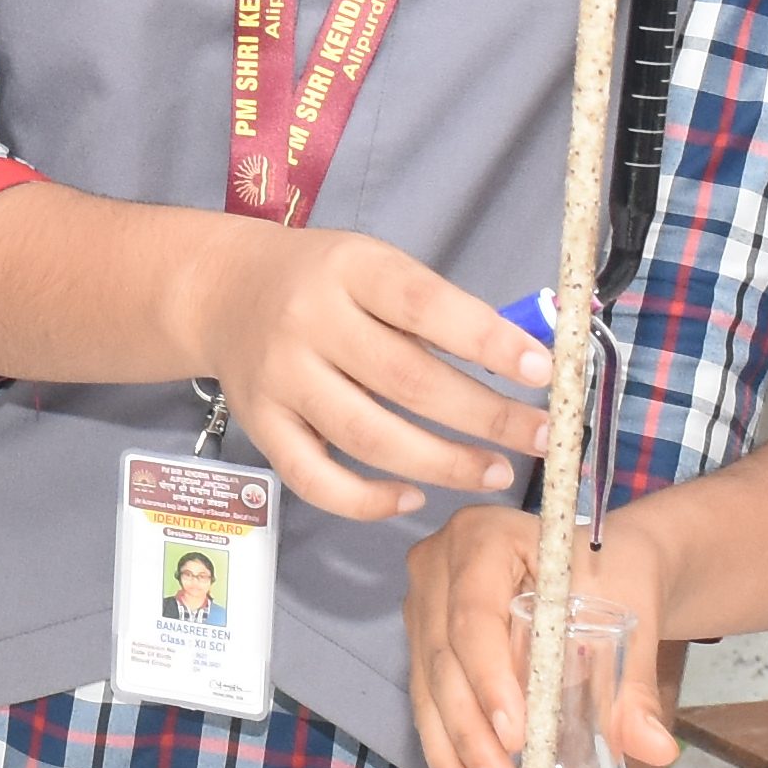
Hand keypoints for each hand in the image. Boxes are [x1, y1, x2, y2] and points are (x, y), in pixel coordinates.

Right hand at [169, 222, 551, 522]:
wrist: (224, 291)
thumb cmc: (324, 281)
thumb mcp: (376, 267)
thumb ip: (437, 310)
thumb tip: (524, 362)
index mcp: (351, 269)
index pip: (425, 305)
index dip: (488, 341)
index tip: (543, 371)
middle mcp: (309, 322)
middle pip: (407, 380)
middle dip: (487, 416)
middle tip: (543, 437)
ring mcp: (282, 380)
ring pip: (369, 436)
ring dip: (444, 463)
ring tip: (498, 472)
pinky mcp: (263, 428)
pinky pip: (317, 480)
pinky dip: (368, 500)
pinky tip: (414, 496)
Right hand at [401, 500, 678, 767]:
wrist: (607, 566)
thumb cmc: (617, 574)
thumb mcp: (632, 614)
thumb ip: (634, 681)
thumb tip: (654, 746)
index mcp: (484, 535)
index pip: (475, 613)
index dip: (489, 676)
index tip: (515, 735)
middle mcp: (439, 564)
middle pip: (445, 659)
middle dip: (471, 735)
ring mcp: (423, 605)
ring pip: (430, 690)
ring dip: (453, 758)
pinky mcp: (423, 643)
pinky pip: (431, 703)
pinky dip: (448, 755)